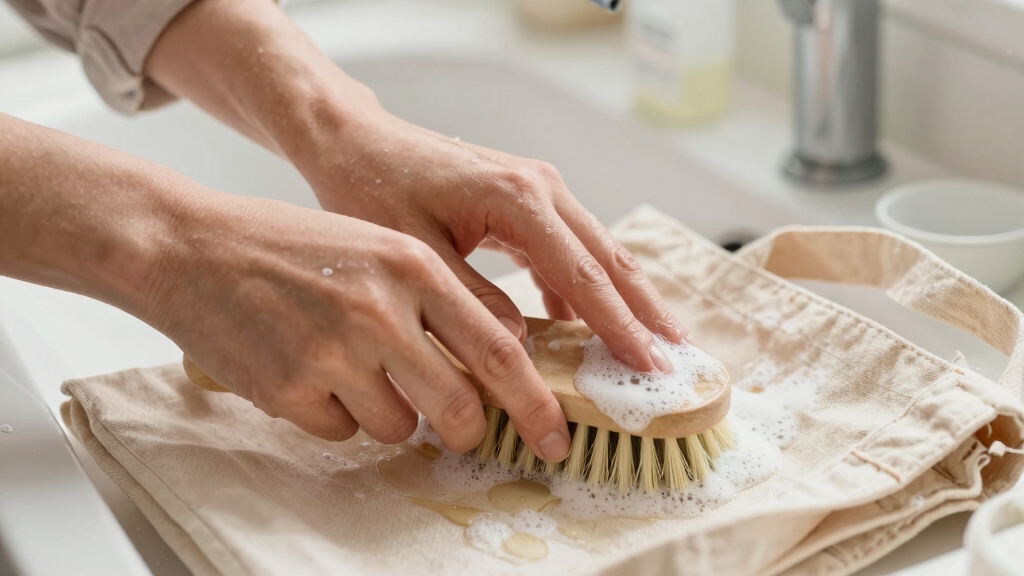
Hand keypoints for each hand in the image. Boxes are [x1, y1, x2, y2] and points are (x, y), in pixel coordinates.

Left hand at [146, 0, 693, 374]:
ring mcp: (538, 188)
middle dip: (644, 312)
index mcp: (519, 199)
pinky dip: (587, 286)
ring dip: (625, 298)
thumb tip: (521, 346)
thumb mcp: (416, 253)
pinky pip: (571, 247)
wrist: (358, 142)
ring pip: (598, 251)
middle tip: (676, 359)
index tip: (650, 366)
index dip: (619, 326)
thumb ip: (472, 300)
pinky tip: (588, 324)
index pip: (583, 275)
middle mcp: (541, 187)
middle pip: (609, 259)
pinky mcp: (527, 197)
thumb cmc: (375, 188)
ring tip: (651, 345)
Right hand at [152, 191, 571, 457]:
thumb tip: (499, 355)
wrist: (191, 245)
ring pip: (400, 427)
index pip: (498, 349)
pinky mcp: (291, 390)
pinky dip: (335, 415)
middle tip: (465, 432)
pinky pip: (343, 431)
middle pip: (460, 406)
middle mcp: (381, 309)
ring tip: (349, 370)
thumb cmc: (290, 245)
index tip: (554, 435)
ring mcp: (334, 352)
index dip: (535, 403)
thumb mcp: (379, 246)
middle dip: (470, 430)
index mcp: (413, 265)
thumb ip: (439, 298)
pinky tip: (307, 372)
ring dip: (390, 414)